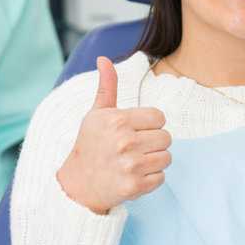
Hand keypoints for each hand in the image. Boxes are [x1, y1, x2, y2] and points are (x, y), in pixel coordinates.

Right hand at [56, 57, 172, 213]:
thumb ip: (107, 87)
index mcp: (118, 120)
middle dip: (153, 143)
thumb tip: (103, 59)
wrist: (77, 185)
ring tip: (134, 162)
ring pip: (167, 158)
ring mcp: (130, 165)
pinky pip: (161, 178)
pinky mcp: (134, 186)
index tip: (136, 131)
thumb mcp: (96, 114)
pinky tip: (133, 176)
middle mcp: (125, 141)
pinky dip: (151, 179)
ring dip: (154, 161)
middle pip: (166, 138)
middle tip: (134, 149)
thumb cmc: (89, 146)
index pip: (159, 117)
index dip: (150, 125)